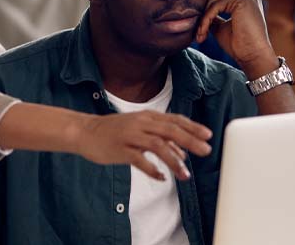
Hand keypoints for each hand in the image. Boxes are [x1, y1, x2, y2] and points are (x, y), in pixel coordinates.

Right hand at [72, 110, 211, 181]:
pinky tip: (162, 177)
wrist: (85, 131)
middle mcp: (141, 123)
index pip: (175, 120)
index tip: (208, 135)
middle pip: (170, 130)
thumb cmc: (114, 131)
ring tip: (185, 175)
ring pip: (158, 145)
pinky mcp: (120, 149)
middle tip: (206, 150)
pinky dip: (152, 170)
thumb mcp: (139, 129)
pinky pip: (140, 160)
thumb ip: (160, 139)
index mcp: (148, 117)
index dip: (192, 127)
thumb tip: (182, 152)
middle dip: (191, 140)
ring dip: (174, 161)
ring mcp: (130, 136)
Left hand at [195, 0, 277, 76]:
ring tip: (200, 36)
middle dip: (203, 15)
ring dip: (203, 20)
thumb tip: (197, 11)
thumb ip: (213, 16)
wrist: (253, 56)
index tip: (198, 30)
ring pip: (213, 1)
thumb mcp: (222, 27)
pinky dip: (206, 20)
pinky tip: (203, 33)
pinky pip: (215, 6)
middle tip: (197, 34)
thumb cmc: (239, 45)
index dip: (205, 12)